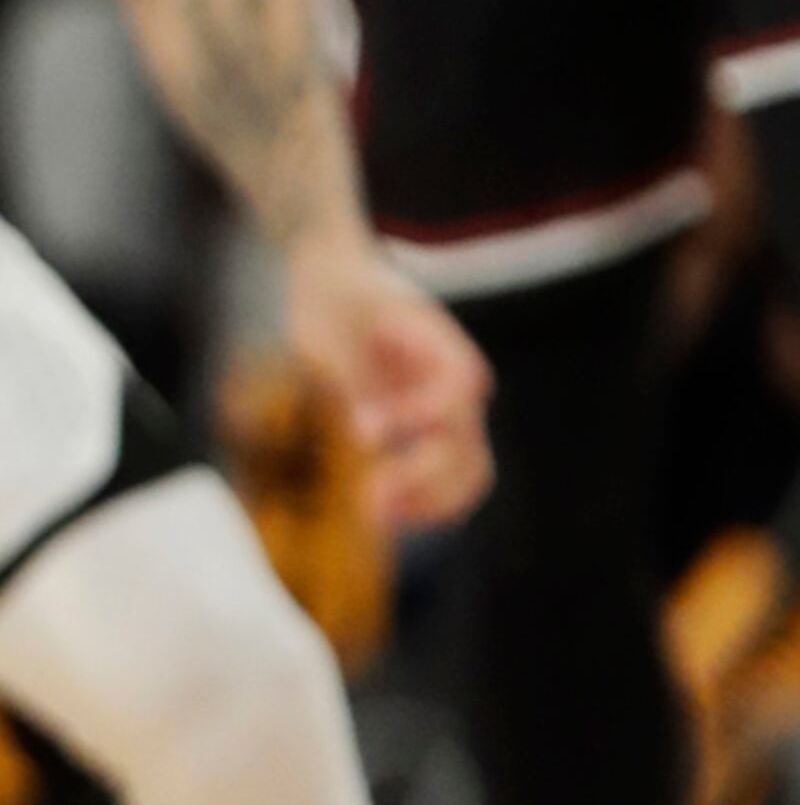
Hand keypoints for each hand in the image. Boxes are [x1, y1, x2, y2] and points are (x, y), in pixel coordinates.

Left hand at [285, 234, 493, 531]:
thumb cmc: (335, 297)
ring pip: (470, 473)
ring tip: (375, 517)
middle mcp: (457, 386)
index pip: (458, 390)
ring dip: (429, 502)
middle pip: (467, 443)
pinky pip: (451, 481)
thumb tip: (364, 434)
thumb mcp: (334, 322)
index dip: (416, 415)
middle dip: (420, 477)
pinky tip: (385, 516)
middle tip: (366, 501)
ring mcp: (450, 413)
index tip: (360, 429)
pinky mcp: (431, 434)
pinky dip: (427, 504)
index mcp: (445, 347)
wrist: (339, 287)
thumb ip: (352, 370)